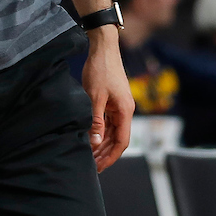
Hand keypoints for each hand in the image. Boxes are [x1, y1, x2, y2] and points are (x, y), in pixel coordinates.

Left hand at [82, 26, 133, 171]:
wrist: (103, 48)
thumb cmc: (100, 70)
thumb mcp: (94, 96)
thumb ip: (95, 120)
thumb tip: (95, 141)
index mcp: (125, 111)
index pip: (122, 141)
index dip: (111, 156)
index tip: (100, 167)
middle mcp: (125, 110)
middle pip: (118, 138)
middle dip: (106, 153)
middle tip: (93, 165)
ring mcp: (119, 105)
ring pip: (113, 131)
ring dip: (103, 143)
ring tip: (91, 155)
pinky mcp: (112, 101)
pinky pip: (108, 121)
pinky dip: (101, 131)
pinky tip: (91, 138)